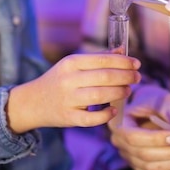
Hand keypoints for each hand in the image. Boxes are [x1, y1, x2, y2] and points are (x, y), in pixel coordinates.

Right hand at [6, 53, 140, 131]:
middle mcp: (68, 80)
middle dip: (125, 76)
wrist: (32, 102)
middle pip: (104, 77)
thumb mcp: (73, 64)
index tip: (136, 63)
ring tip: (128, 90)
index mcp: (70, 63)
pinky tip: (113, 110)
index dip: (122, 61)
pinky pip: (91, 119)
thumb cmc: (58, 80)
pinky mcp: (68, 118)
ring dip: (118, 93)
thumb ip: (97, 58)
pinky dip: (105, 115)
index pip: (102, 60)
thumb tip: (122, 50)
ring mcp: (68, 100)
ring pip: (99, 96)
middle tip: (137, 77)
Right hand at [109, 84, 169, 169]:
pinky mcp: (138, 166)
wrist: (149, 108)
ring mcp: (127, 156)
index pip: (133, 137)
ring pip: (149, 168)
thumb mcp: (165, 100)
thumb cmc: (154, 101)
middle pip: (143, 155)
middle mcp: (119, 142)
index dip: (156, 139)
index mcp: (119, 122)